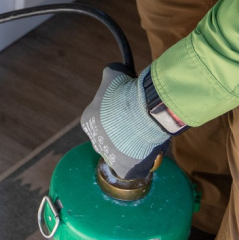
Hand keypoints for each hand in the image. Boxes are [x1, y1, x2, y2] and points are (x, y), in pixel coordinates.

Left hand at [80, 64, 172, 180]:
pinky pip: (134, 168)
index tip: (130, 113)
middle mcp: (94, 140)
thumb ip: (110, 73)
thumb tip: (113, 69)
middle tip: (140, 126)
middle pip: (110, 139)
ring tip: (148, 138)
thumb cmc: (126, 92)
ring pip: (122, 155)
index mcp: (87, 120)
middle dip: (124, 135)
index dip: (117, 117)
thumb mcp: (114, 74)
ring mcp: (108, 157)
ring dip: (134, 148)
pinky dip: (143, 162)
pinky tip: (151, 152)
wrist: (141, 111)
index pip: (101, 121)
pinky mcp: (124, 170)